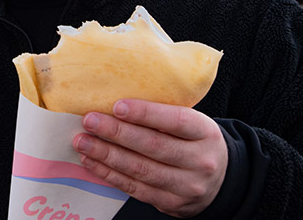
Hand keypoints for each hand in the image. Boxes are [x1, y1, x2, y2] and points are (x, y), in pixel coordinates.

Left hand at [73, 99, 227, 217]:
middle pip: (153, 146)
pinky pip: (135, 188)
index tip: (117, 106)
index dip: (145, 113)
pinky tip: (92, 161)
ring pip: (141, 169)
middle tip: (89, 121)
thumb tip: (115, 99)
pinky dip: (109, 174)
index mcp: (205, 133)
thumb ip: (163, 114)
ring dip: (106, 155)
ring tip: (83, 141)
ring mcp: (186, 185)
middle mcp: (199, 161)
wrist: (220, 182)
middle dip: (116, 132)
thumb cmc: (193, 142)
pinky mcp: (170, 203)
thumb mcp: (191, 123)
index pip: (175, 121)